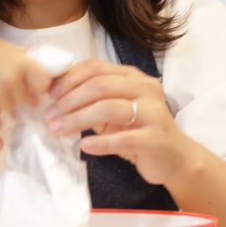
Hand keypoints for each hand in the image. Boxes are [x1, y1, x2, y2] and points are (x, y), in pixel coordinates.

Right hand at [0, 33, 51, 113]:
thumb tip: (41, 67)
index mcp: (21, 63)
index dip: (42, 87)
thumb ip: (24, 59)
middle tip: (16, 95)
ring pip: (12, 108)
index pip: (44, 83)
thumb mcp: (7, 49)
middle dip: (24, 99)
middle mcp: (12, 80)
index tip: (37, 89)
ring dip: (7, 105)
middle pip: (28, 100)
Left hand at [45, 59, 202, 190]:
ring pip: (109, 108)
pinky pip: (124, 138)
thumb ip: (93, 101)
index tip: (49, 95)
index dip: (68, 79)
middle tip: (49, 117)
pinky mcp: (155, 138)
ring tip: (58, 131)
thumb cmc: (140, 133)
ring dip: (78, 119)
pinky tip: (85, 146)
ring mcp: (153, 112)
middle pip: (99, 85)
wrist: (176, 158)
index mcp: (133, 77)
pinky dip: (101, 142)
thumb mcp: (115, 112)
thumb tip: (55, 96)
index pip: (95, 67)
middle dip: (69, 100)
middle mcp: (145, 89)